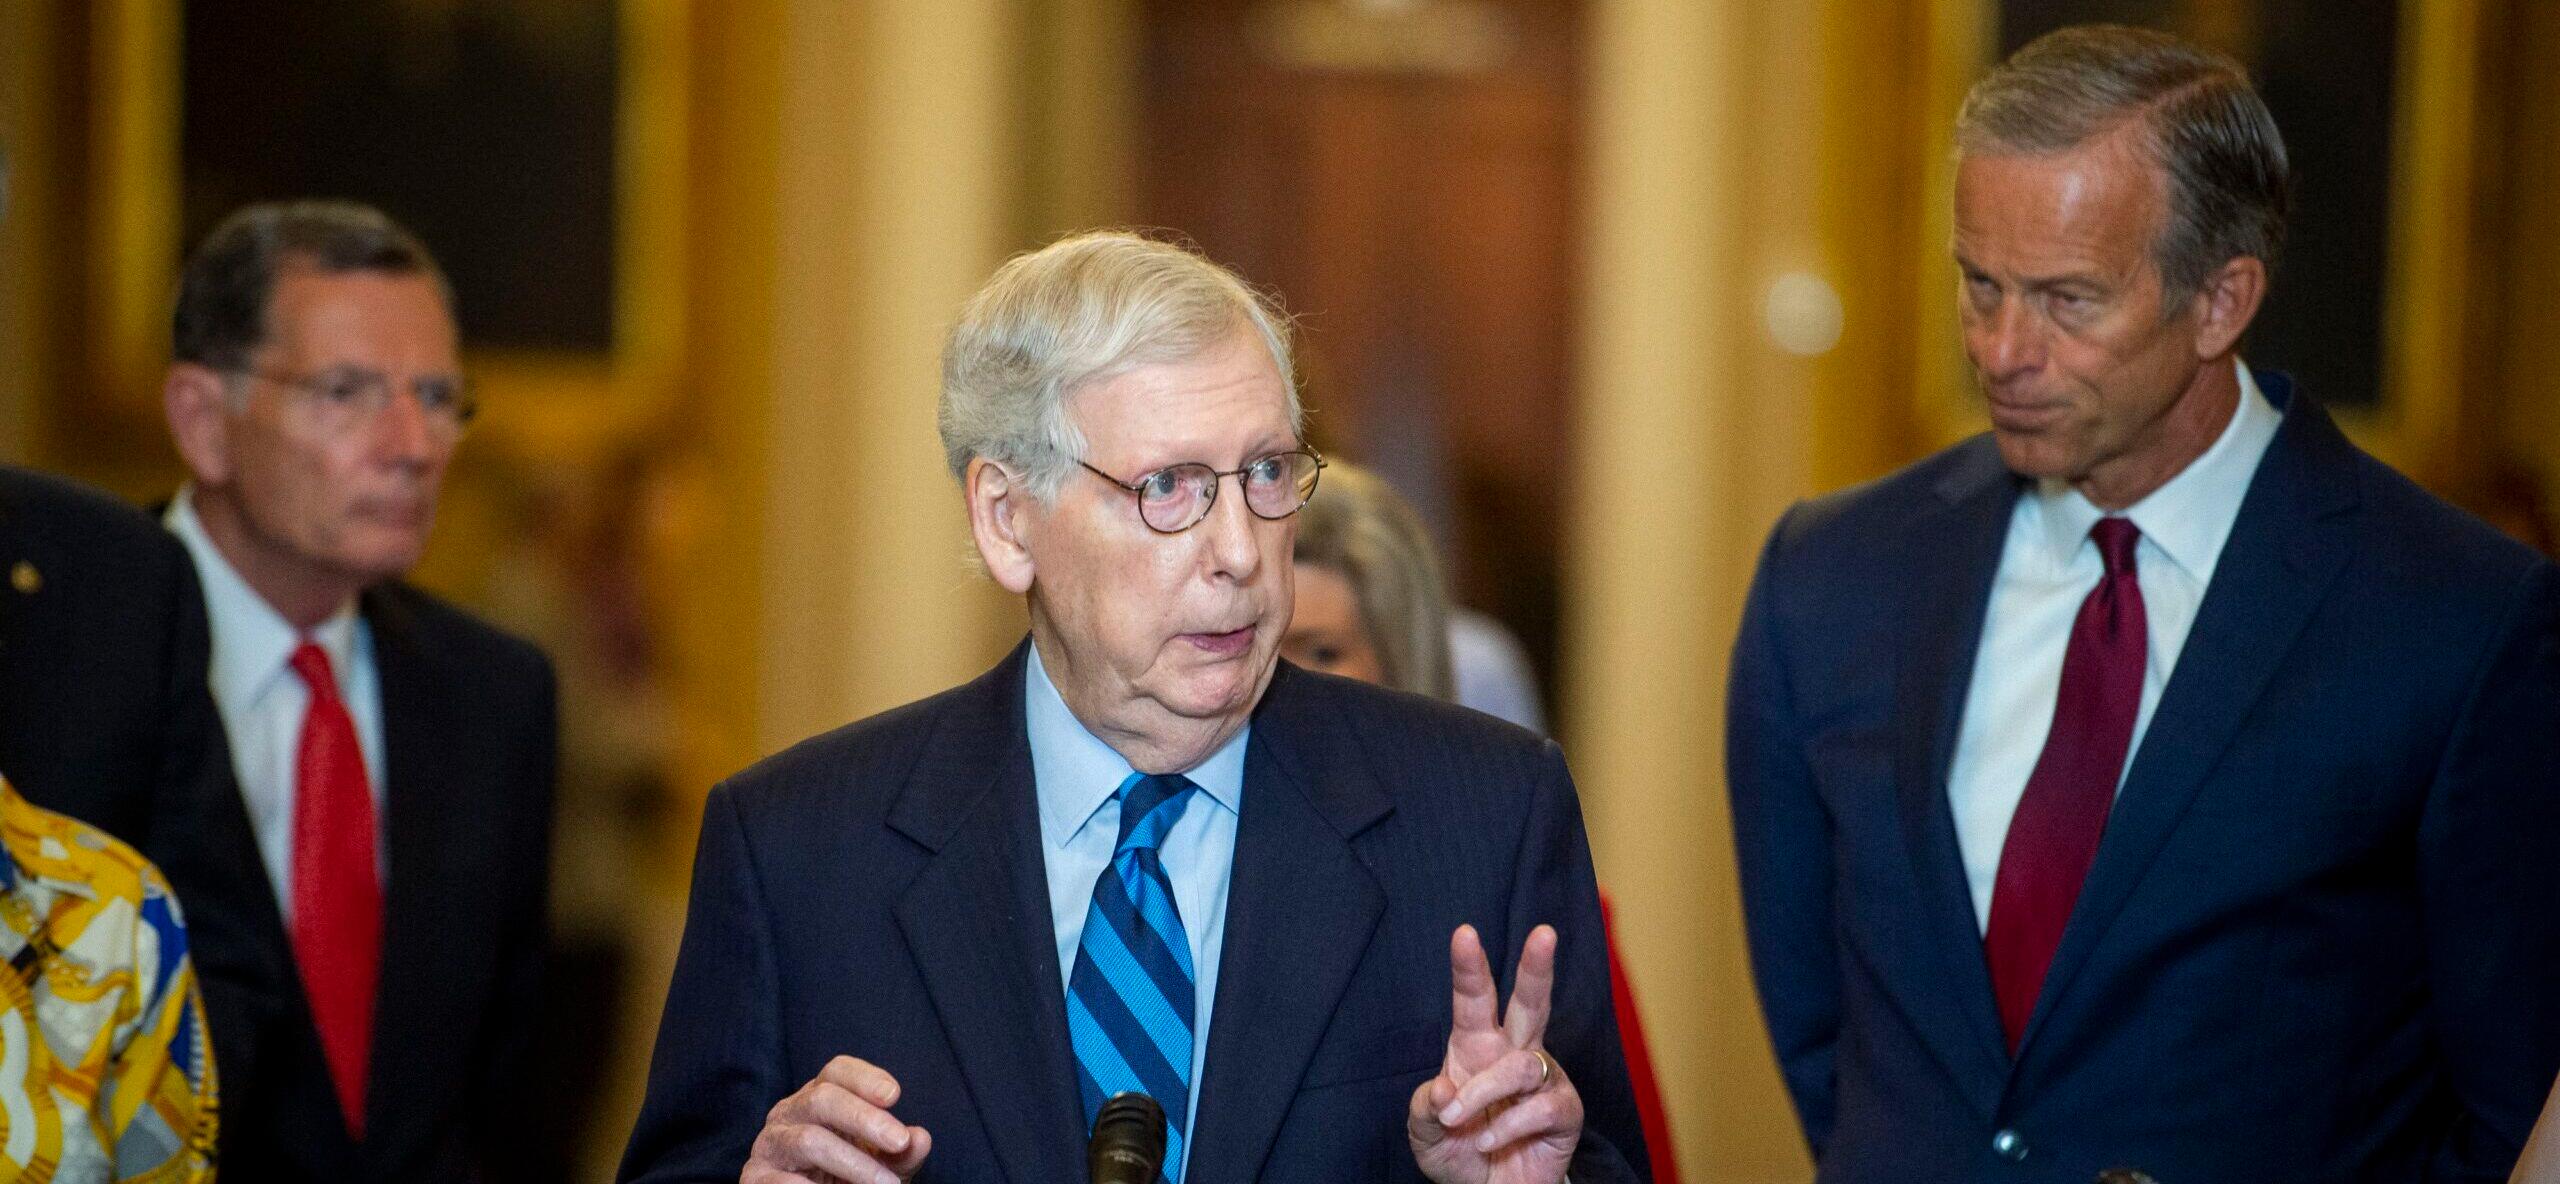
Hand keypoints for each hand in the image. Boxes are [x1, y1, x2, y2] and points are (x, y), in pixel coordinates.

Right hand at [744, 1056, 933, 1183]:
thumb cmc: (849, 1180)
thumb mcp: (882, 1167)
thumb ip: (901, 1154)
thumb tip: (921, 1138)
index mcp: (820, 1099)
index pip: (837, 1072)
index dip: (865, 1078)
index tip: (895, 1096)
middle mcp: (790, 1113)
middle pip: (823, 1098)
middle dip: (865, 1119)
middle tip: (900, 1142)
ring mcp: (769, 1144)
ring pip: (809, 1140)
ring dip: (853, 1163)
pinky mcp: (754, 1178)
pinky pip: (782, 1180)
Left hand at [1408, 924, 1582, 1183]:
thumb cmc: (1459, 1154)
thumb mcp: (1426, 1134)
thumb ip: (1425, 1110)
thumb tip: (1443, 1088)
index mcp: (1475, 1048)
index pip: (1473, 1000)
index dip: (1468, 967)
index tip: (1464, 933)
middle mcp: (1513, 1055)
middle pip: (1531, 1003)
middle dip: (1537, 968)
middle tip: (1544, 934)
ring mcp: (1544, 1082)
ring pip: (1522, 1065)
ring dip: (1485, 1091)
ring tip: (1461, 1120)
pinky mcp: (1565, 1113)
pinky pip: (1541, 1108)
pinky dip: (1507, 1127)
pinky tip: (1488, 1142)